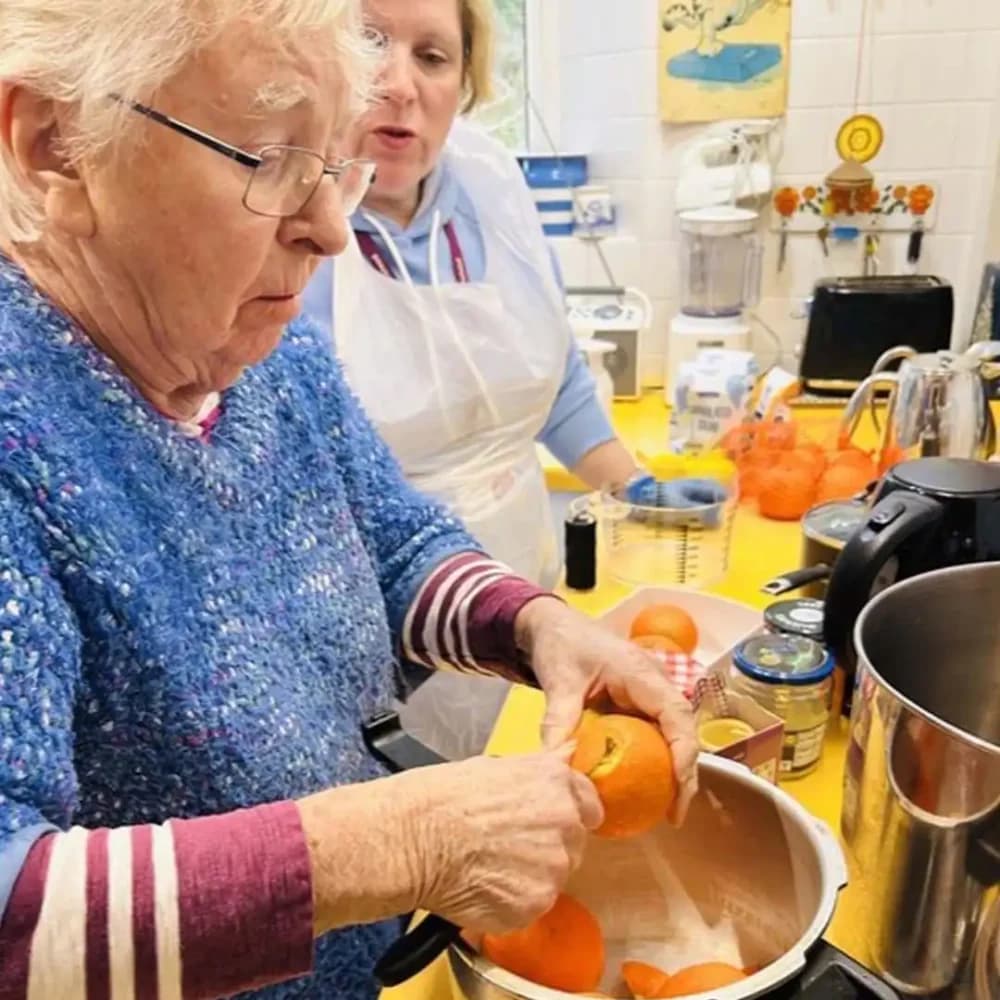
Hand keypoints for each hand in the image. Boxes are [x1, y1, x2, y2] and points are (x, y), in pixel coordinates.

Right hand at [298, 748, 601, 935]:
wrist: (414, 837)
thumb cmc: (442, 797)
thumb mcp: (496, 764)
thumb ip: (539, 769)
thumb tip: (566, 754)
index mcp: (556, 782)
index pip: (589, 804)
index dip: (568, 814)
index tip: (550, 822)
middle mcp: (565, 822)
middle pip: (573, 843)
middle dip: (547, 846)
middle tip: (506, 845)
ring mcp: (554, 867)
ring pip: (553, 877)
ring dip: (529, 876)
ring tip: (487, 866)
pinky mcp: (536, 904)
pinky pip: (532, 906)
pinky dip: (511, 902)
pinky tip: (482, 886)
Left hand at [515, 598, 698, 822]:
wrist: (554, 625)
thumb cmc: (562, 644)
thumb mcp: (559, 681)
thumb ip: (558, 721)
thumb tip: (555, 766)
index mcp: (642, 673)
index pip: (677, 715)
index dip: (684, 753)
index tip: (679, 789)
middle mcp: (654, 683)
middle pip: (683, 730)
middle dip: (685, 772)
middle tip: (675, 815)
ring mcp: (649, 693)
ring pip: (674, 734)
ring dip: (674, 769)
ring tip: (667, 811)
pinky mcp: (639, 703)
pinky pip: (655, 734)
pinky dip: (655, 761)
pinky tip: (644, 789)